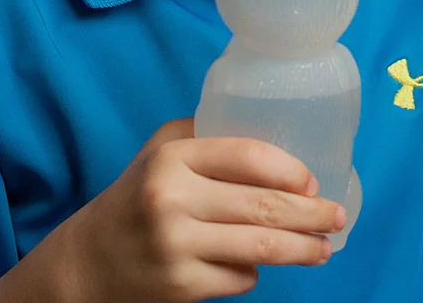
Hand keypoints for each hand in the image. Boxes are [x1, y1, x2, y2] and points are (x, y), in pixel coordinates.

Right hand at [61, 117, 344, 301]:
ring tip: (325, 249)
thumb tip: (279, 141)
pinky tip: (257, 263)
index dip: (290, 170)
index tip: (313, 181)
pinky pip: (239, 277)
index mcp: (172, 159)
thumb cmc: (137, 198)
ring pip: (260, 247)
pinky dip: (254, 270)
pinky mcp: (180, 288)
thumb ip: (209, 135)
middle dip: (311, 214)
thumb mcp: (161, 152)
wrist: (84, 266)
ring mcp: (176, 248)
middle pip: (263, 206)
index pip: (248, 156)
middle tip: (338, 217)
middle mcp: (172, 200)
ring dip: (301, 249)